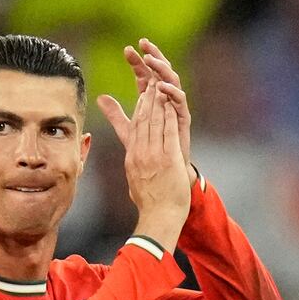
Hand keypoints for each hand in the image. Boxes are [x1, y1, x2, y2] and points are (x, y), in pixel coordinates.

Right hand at [97, 78, 190, 249]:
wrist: (158, 218)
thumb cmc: (149, 203)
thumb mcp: (134, 179)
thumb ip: (131, 162)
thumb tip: (127, 159)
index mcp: (132, 157)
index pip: (135, 127)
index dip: (140, 108)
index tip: (144, 94)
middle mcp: (140, 153)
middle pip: (142, 120)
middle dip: (147, 98)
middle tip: (151, 81)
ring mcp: (153, 155)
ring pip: (154, 122)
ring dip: (157, 101)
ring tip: (160, 86)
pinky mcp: (168, 159)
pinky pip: (167, 131)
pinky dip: (168, 115)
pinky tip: (171, 103)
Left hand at [124, 38, 189, 171]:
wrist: (166, 171)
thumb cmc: (151, 149)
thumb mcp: (130, 129)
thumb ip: (116, 114)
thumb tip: (100, 97)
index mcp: (153, 99)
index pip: (144, 74)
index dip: (137, 62)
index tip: (127, 50)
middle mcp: (165, 99)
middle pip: (160, 71)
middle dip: (153, 56)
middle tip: (143, 43)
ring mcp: (175, 108)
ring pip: (172, 81)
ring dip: (162, 69)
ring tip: (151, 60)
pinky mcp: (183, 119)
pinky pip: (179, 101)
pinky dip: (171, 91)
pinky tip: (161, 85)